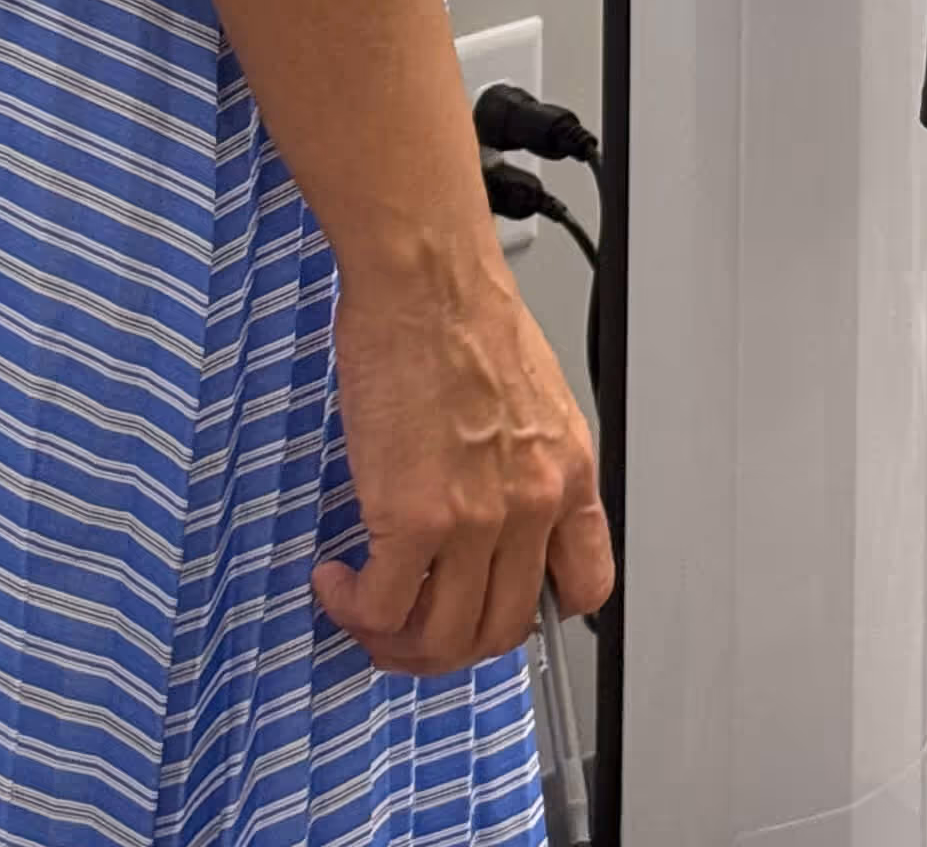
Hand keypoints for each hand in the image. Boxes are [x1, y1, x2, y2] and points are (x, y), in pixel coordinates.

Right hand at [314, 251, 613, 673]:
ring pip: (442, 638)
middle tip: (410, 625)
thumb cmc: (469, 319)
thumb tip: (500, 518)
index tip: (496, 610)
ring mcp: (475, 518)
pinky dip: (354, 611)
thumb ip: (529, 467)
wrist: (428, 281)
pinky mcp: (412, 517)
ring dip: (396, 642)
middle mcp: (532, 504)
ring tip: (367, 611)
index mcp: (569, 473)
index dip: (537, 616)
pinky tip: (339, 582)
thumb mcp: (536, 401)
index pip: (586, 586)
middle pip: (502, 632)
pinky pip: (383, 608)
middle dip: (449, 645)